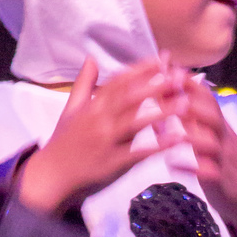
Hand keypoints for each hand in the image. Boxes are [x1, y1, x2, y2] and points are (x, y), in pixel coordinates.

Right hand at [18, 56, 171, 213]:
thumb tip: (91, 58)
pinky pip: (138, 153)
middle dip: (156, 84)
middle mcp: (99, 119)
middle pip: (130, 97)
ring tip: (186, 103)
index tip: (162, 59)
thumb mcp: (70, 110)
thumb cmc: (63, 143)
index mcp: (92, 105)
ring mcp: (106, 141)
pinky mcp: (112, 164)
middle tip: (180, 76)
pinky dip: (158, 146)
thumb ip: (84, 84)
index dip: (141, 69)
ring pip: (137, 122)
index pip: (119, 81)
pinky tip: (177, 139)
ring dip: (162, 112)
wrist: (50, 177)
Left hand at [159, 73, 236, 236]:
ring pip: (212, 142)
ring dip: (190, 135)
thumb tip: (159, 104)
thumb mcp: (208, 139)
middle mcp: (224, 138)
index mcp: (219, 125)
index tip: (168, 71)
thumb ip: (187, 122)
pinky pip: (209, 172)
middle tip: (168, 98)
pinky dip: (190, 167)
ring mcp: (225, 159)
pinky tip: (171, 164)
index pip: (207, 97)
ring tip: (169, 134)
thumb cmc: (224, 164)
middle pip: (212, 114)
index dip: (189, 84)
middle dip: (191, 103)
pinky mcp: (223, 180)